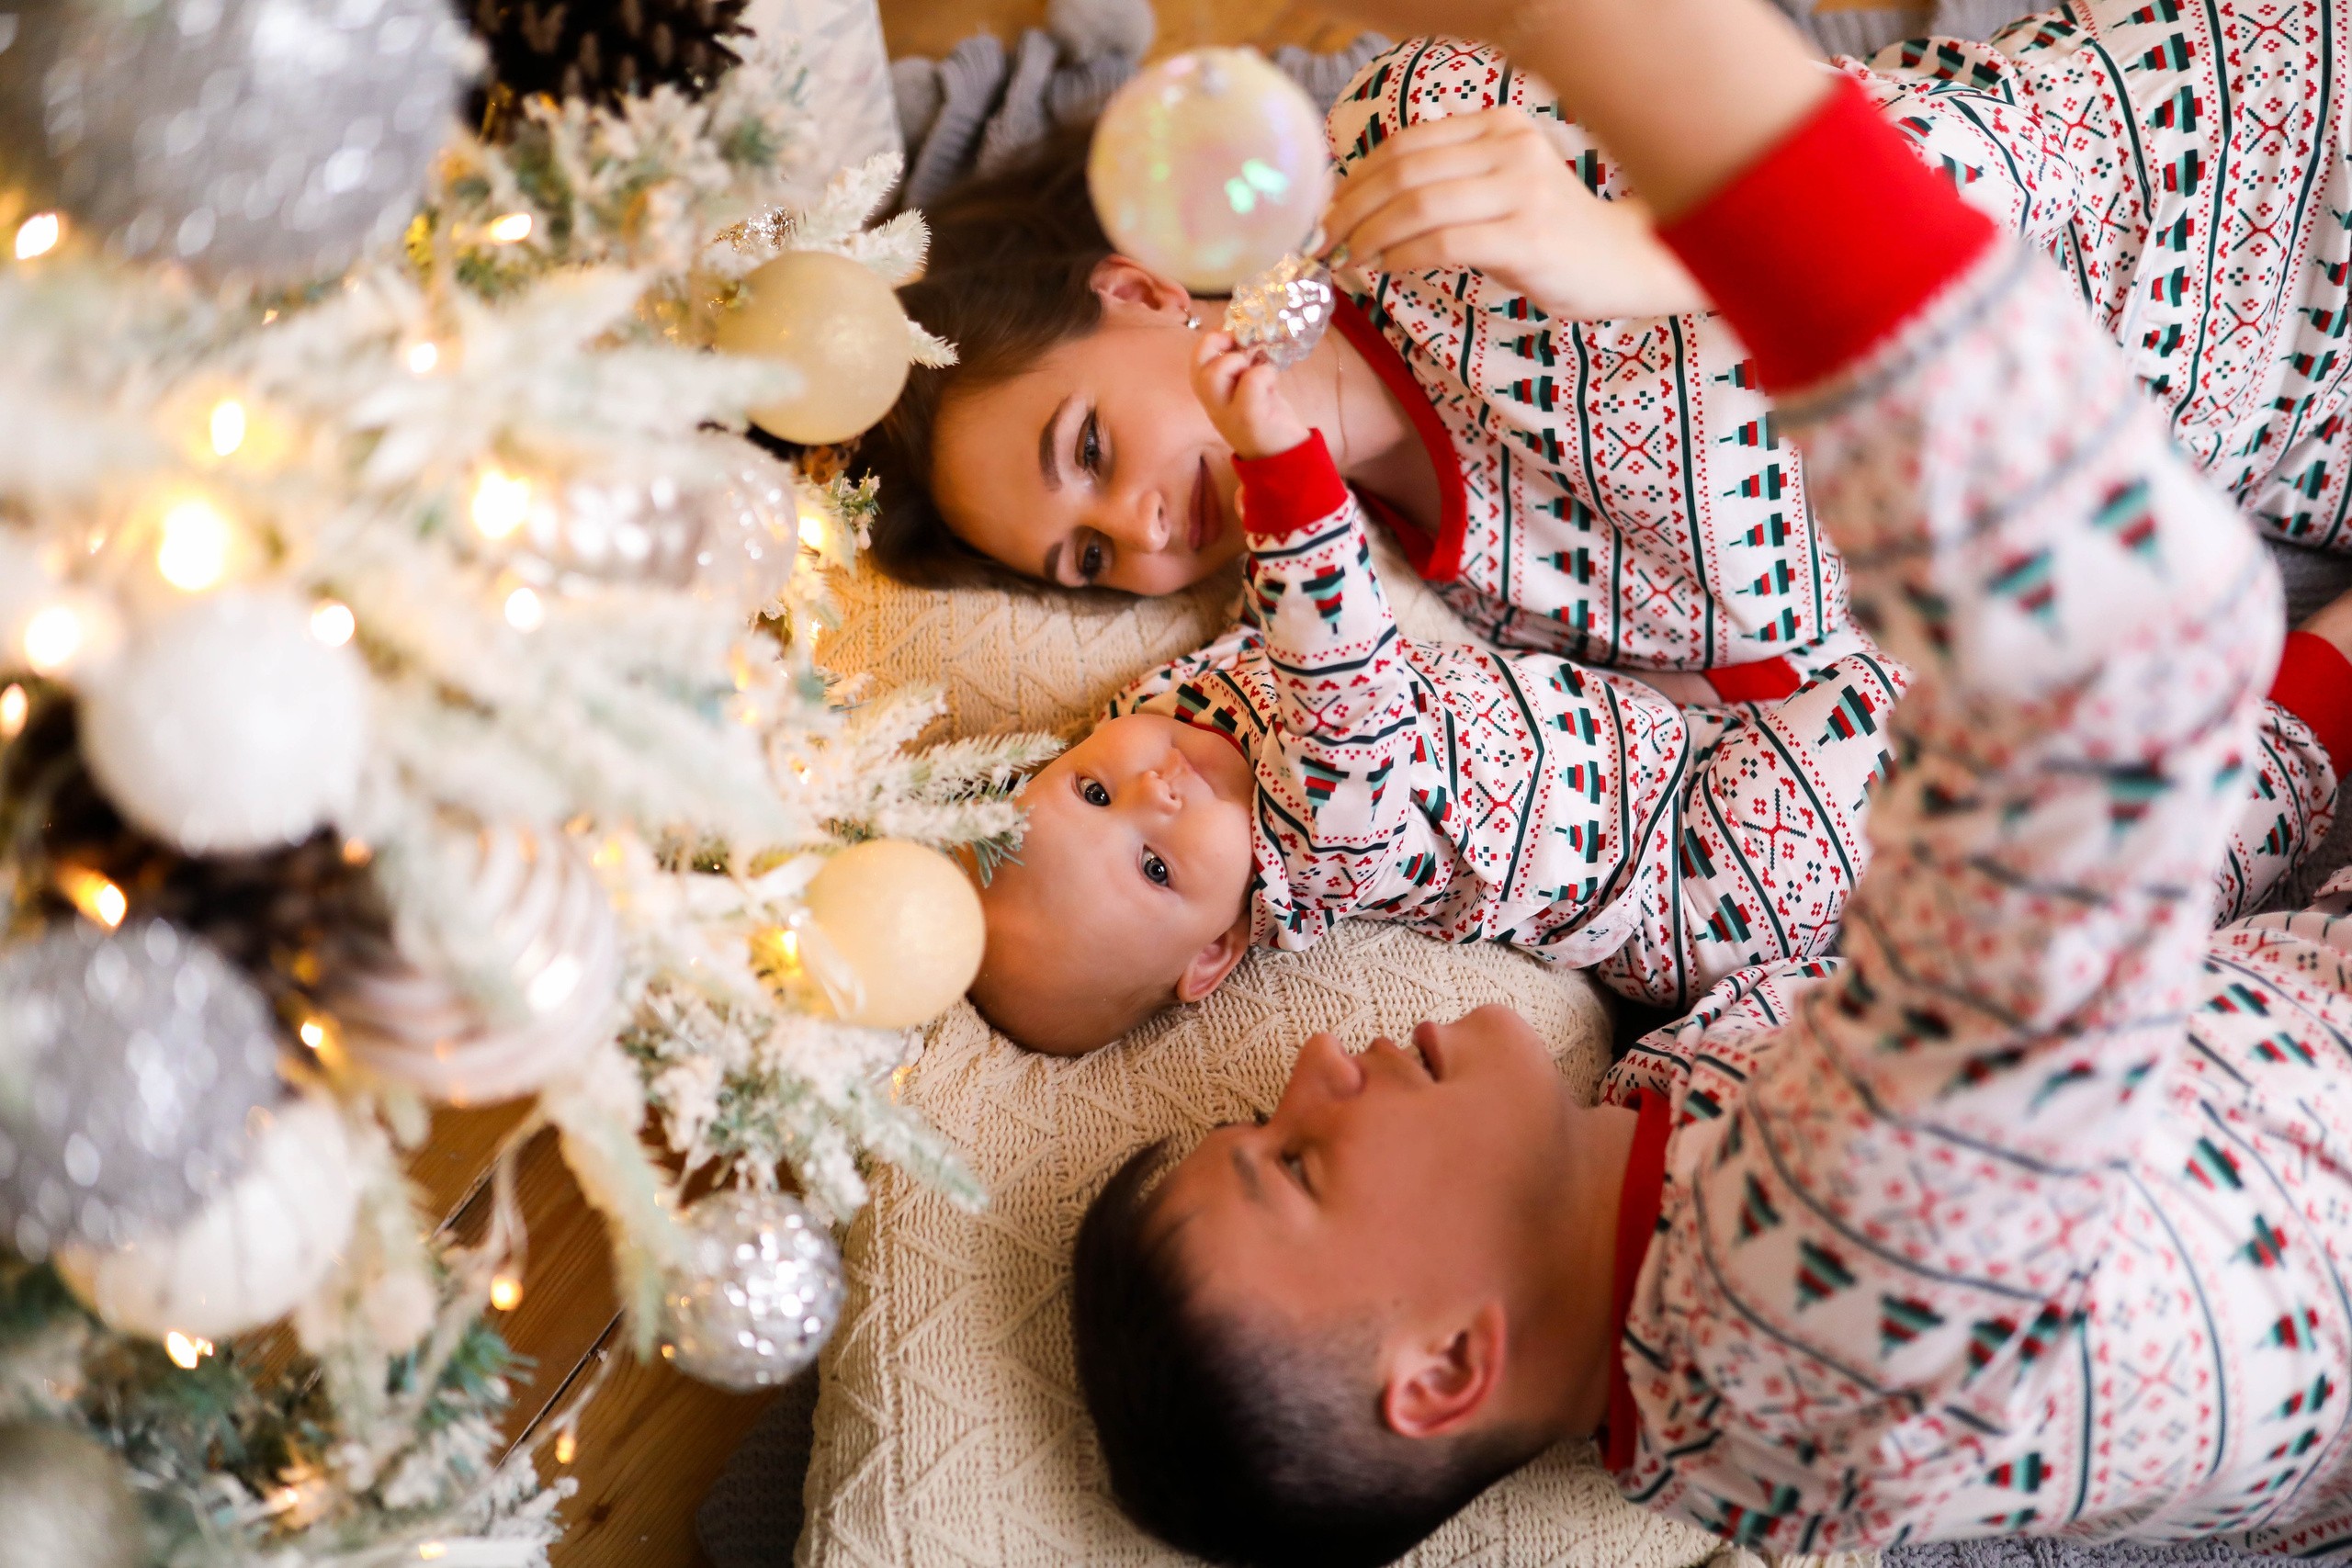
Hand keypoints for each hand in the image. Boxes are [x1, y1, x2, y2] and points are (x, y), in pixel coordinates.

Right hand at [1191, 330, 1312, 460]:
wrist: (1285, 459)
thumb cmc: (1268, 419)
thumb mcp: (1250, 392)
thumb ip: (1244, 369)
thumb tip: (1252, 335)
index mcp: (1213, 397)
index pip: (1197, 362)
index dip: (1211, 340)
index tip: (1233, 334)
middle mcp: (1215, 406)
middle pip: (1200, 368)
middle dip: (1218, 345)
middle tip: (1242, 345)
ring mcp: (1229, 415)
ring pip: (1215, 374)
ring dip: (1238, 360)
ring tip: (1257, 367)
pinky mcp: (1250, 418)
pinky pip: (1251, 381)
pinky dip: (1265, 372)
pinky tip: (1274, 382)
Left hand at [1321, 106, 1705, 320]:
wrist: (1631, 262)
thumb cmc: (1555, 235)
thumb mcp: (1500, 190)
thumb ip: (1447, 184)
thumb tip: (1364, 204)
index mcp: (1497, 126)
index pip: (1406, 143)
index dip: (1355, 177)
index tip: (1327, 211)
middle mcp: (1509, 147)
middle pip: (1403, 171)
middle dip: (1350, 209)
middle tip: (1323, 241)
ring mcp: (1520, 190)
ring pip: (1417, 205)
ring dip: (1368, 236)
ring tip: (1346, 261)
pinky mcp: (1527, 237)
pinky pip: (1443, 242)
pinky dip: (1401, 257)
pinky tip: (1384, 270)